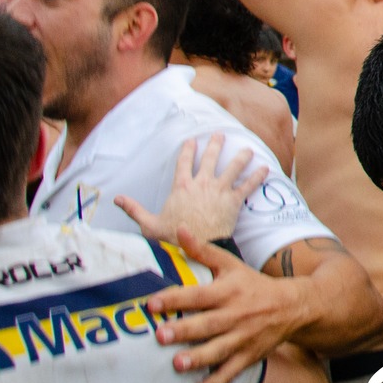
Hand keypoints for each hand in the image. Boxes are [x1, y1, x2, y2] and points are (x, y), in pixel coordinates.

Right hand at [115, 133, 267, 243]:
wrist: (195, 247)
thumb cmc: (172, 237)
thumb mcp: (149, 224)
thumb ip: (134, 209)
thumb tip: (116, 198)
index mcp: (181, 186)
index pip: (184, 162)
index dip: (188, 149)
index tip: (192, 140)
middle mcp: (201, 183)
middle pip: (210, 158)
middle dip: (216, 144)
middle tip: (221, 135)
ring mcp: (219, 190)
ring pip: (232, 167)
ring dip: (241, 157)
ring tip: (248, 149)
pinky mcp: (233, 201)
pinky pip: (248, 185)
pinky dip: (257, 177)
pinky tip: (266, 169)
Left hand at [148, 229, 309, 382]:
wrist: (293, 307)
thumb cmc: (253, 285)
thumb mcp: (231, 265)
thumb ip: (202, 251)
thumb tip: (179, 230)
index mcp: (227, 291)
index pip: (198, 295)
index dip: (175, 298)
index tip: (153, 303)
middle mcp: (234, 315)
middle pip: (206, 324)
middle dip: (183, 331)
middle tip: (159, 336)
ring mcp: (242, 338)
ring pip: (217, 350)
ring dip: (197, 358)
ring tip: (176, 365)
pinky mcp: (248, 356)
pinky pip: (229, 372)